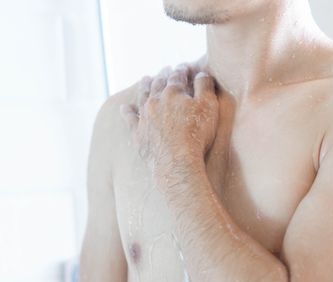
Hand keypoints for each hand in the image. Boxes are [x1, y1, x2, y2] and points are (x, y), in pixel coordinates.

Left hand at [120, 64, 219, 183]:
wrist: (176, 162)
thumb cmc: (196, 134)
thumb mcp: (208, 107)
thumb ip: (204, 87)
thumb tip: (201, 73)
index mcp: (173, 92)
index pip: (177, 76)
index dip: (182, 70)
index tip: (185, 67)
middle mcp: (155, 101)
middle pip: (158, 83)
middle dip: (163, 75)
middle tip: (165, 69)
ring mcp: (145, 117)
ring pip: (142, 96)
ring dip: (144, 86)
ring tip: (145, 79)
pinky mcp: (139, 133)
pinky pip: (130, 119)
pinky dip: (127, 112)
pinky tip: (124, 107)